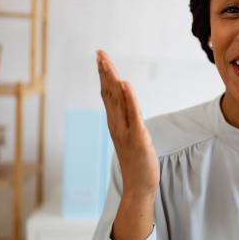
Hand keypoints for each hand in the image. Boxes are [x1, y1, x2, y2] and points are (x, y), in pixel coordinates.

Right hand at [97, 50, 159, 199]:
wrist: (139, 187)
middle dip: (104, 71)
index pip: (108, 94)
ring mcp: (125, 131)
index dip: (104, 75)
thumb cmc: (137, 162)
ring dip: (112, 79)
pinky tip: (125, 84)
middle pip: (109, 93)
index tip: (100, 58)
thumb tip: (126, 107)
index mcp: (115, 123)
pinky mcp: (138, 138)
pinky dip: (129, 99)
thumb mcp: (131, 136)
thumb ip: (127, 121)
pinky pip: (133, 115)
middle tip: (99, 52)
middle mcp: (116, 124)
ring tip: (106, 62)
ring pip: (117, 100)